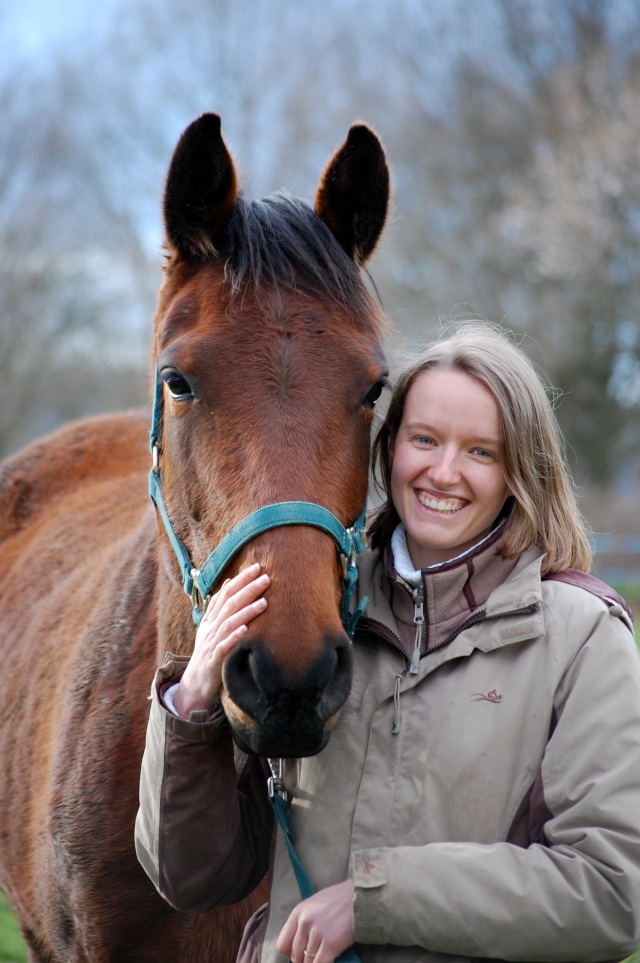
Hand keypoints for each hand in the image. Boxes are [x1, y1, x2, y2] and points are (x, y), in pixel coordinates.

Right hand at [173, 563, 269, 717]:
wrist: (194, 684)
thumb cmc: (208, 653)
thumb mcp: (212, 627)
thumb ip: (219, 606)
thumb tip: (229, 582)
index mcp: (211, 619)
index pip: (226, 594)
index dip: (240, 580)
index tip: (257, 568)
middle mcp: (210, 628)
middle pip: (229, 605)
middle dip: (247, 590)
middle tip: (266, 578)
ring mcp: (211, 643)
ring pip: (228, 623)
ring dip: (246, 612)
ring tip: (264, 602)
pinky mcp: (213, 660)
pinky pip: (223, 647)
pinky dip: (234, 637)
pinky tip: (245, 630)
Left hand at [276, 879, 354, 962]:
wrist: (360, 897)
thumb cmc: (339, 900)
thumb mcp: (315, 905)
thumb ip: (303, 921)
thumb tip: (299, 943)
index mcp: (298, 912)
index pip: (282, 944)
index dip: (290, 954)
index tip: (299, 955)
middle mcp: (304, 922)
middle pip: (295, 956)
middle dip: (303, 961)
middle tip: (314, 958)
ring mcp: (317, 933)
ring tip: (322, 958)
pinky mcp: (330, 944)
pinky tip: (329, 961)